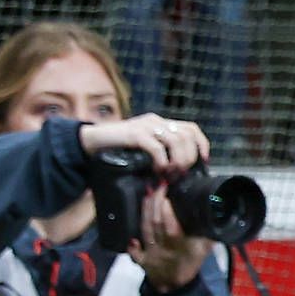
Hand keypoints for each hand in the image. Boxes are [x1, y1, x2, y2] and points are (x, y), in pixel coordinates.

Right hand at [80, 112, 212, 173]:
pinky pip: (157, 147)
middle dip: (189, 158)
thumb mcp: (145, 149)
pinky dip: (162, 162)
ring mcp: (145, 126)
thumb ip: (161, 154)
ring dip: (178, 161)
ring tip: (170, 172)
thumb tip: (179, 173)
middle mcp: (156, 121)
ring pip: (176, 141)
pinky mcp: (134, 133)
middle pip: (187, 137)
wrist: (91, 141)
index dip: (202, 145)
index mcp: (161, 123)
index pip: (191, 129)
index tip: (203, 162)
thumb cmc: (119, 149)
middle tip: (180, 172)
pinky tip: (157, 170)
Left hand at [130, 188, 212, 290]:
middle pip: (156, 224)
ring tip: (147, 196)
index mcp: (182, 247)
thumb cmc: (189, 265)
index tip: (167, 195)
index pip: (172, 228)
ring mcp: (152, 254)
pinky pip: (136, 254)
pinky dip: (133, 247)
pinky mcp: (142, 260)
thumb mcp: (204, 251)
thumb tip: (217, 216)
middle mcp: (165, 249)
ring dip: (144, 213)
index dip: (168, 212)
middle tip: (157, 188)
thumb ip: (209, 235)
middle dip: (155, 204)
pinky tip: (131, 238)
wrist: (176, 287)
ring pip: (145, 231)